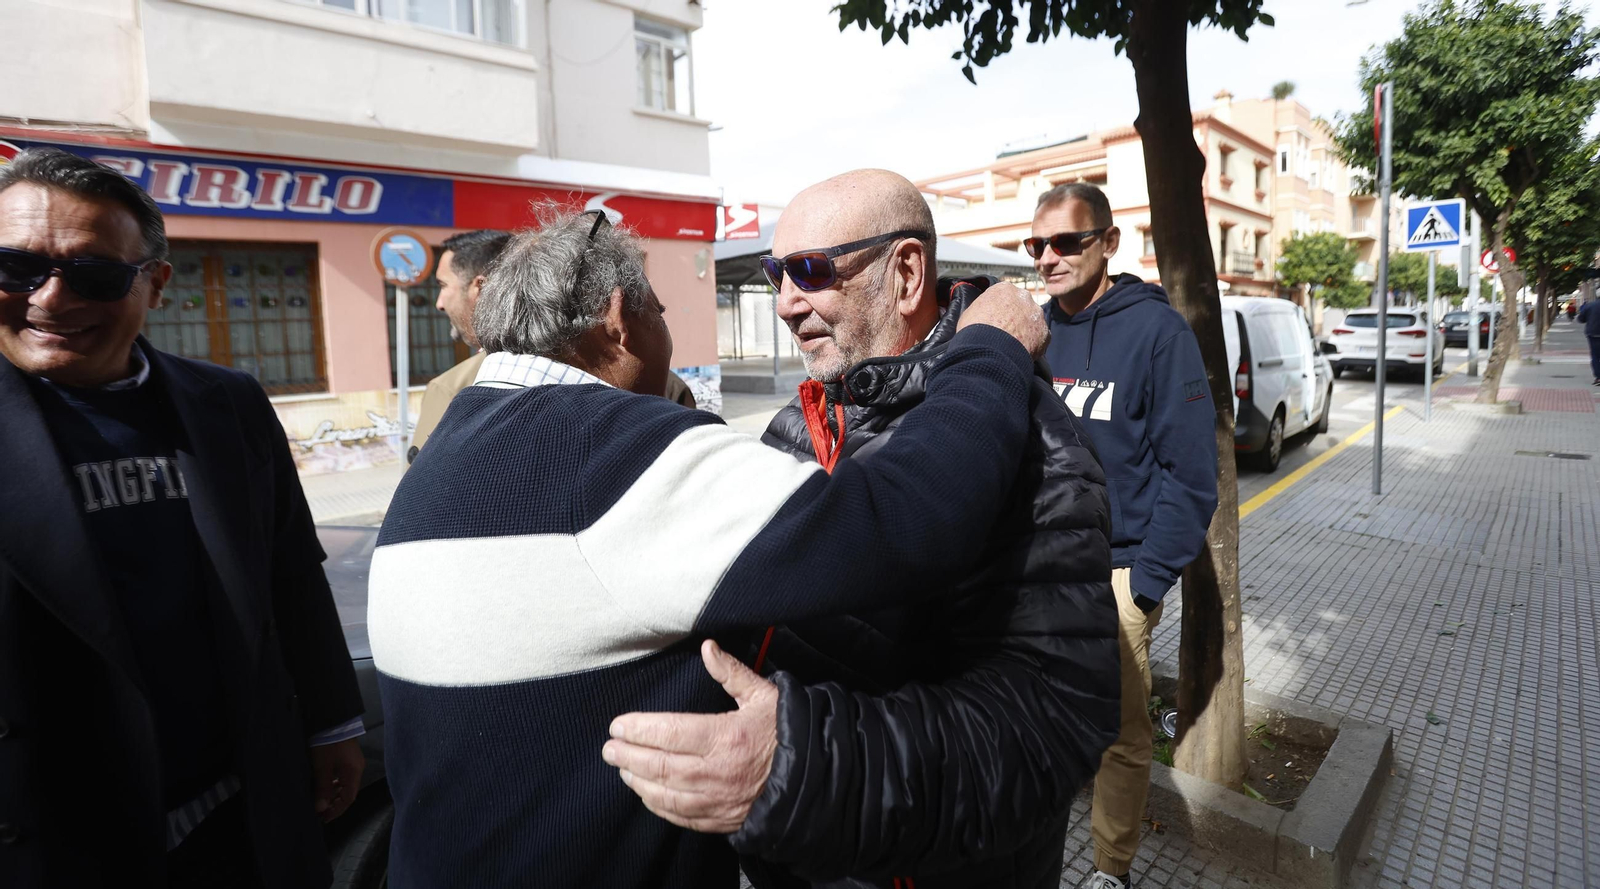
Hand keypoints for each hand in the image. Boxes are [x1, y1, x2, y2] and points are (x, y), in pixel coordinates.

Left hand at [309, 738, 363, 821]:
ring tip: (322, 802)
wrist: (332, 720)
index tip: (324, 819)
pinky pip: (345, 777)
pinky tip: (326, 786)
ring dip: (335, 795)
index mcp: (353, 773)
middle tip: (321, 813)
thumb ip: (322, 788)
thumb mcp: (322, 767)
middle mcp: (357, 769)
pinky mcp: (349, 758)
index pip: (348, 799)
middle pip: (349, 793)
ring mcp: (354, 763)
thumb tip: (321, 808)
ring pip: (346, 785)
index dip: (336, 811)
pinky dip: (336, 785)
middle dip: (335, 805)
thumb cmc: (327, 745)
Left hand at [602, 640, 778, 833]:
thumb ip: (731, 673)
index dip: (639, 729)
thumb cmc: (789, 733)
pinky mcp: (722, 819)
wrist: (817, 777)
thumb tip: (707, 648)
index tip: (618, 725)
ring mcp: (718, 800)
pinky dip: (658, 805)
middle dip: (629, 756)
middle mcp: (717, 772)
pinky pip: (681, 816)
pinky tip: (647, 794)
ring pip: (666, 794)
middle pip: (660, 765)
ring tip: (622, 769)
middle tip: (609, 749)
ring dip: (639, 781)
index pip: (670, 732)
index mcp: (726, 737)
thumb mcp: (764, 696)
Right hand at [957, 281, 1049, 357]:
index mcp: (1005, 289)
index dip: (1001, 307)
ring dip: (1026, 330)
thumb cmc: (976, 331)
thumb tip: (981, 314)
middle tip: (1006, 331)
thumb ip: (981, 308)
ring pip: (1033, 321)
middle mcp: (1024, 297)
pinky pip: (1040, 338)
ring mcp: (1037, 314)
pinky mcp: (1045, 332)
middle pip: (1022, 305)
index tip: (997, 317)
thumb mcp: (969, 312)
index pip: (1005, 294)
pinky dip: (1034, 344)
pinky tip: (1022, 351)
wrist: (989, 350)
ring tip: (1014, 344)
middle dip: (1017, 316)